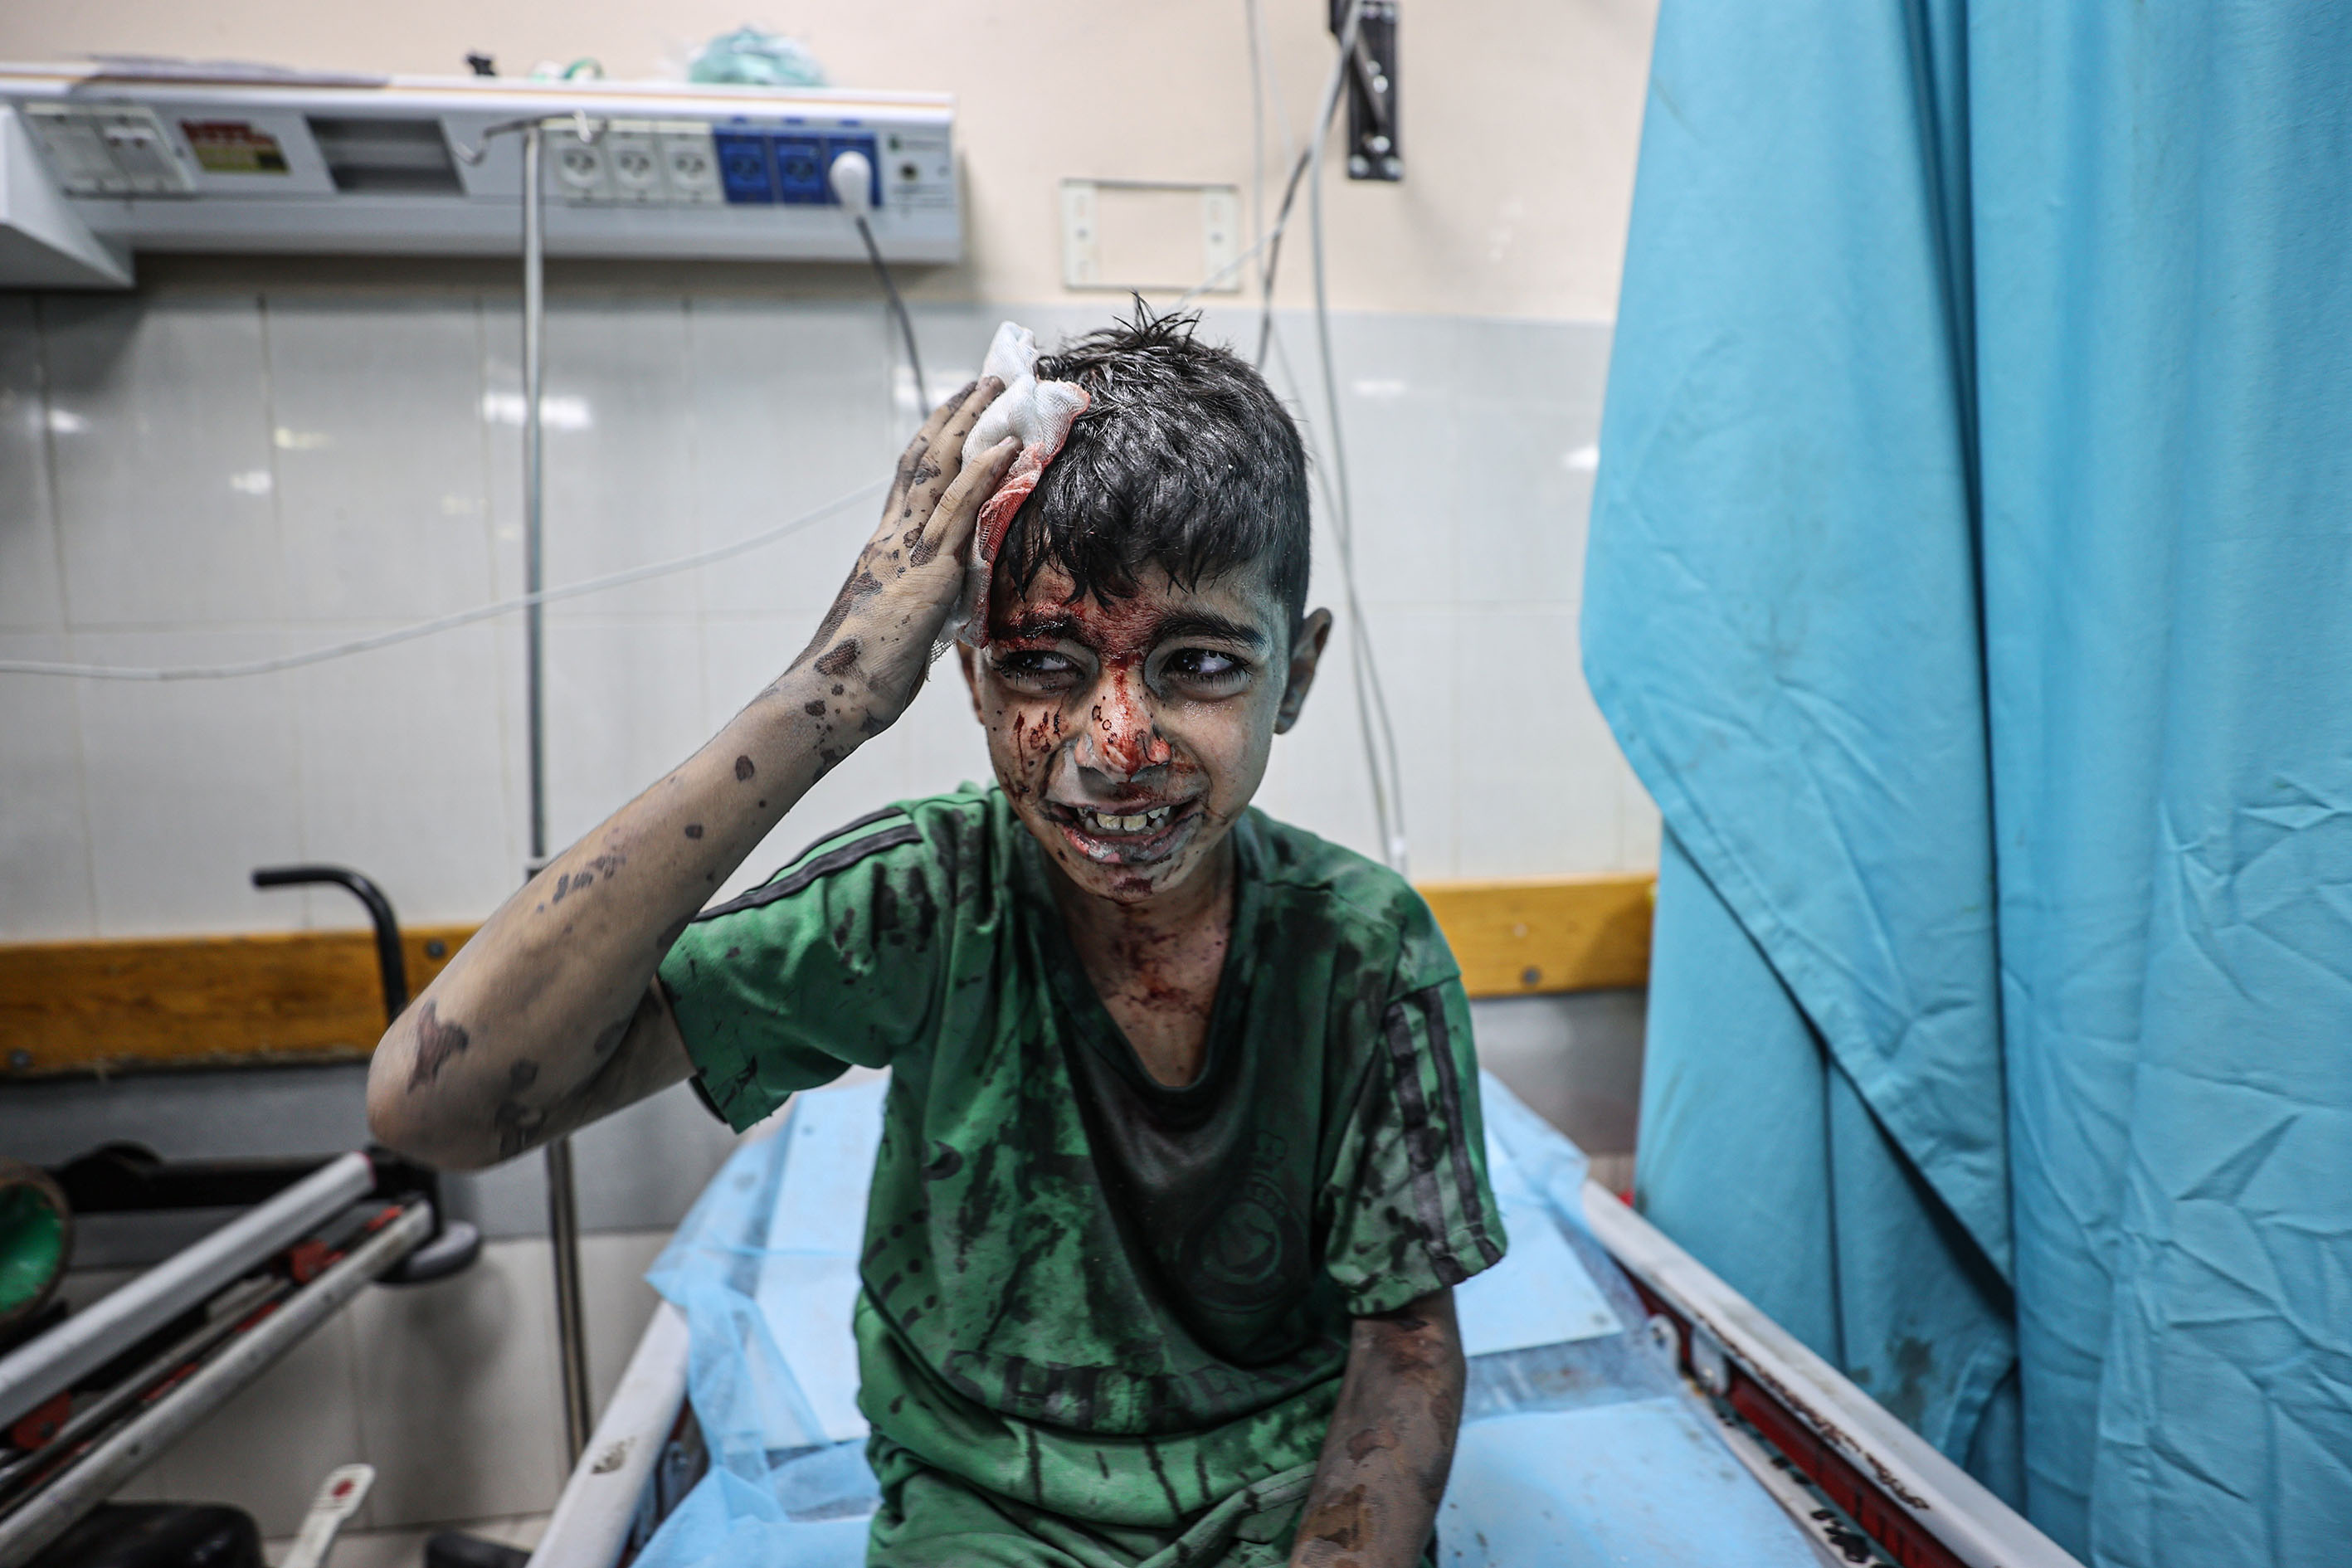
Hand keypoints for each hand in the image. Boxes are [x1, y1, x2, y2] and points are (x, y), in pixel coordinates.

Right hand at [794, 379, 1017, 722]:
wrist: (833, 699)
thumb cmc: (860, 680)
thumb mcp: (900, 633)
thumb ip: (921, 610)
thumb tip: (940, 614)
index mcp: (884, 552)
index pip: (911, 483)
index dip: (934, 443)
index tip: (956, 413)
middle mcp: (892, 539)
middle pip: (923, 460)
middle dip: (954, 416)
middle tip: (982, 381)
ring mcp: (907, 550)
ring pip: (940, 469)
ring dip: (972, 424)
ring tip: (998, 389)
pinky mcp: (927, 570)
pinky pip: (959, 509)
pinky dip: (984, 472)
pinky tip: (1008, 444)